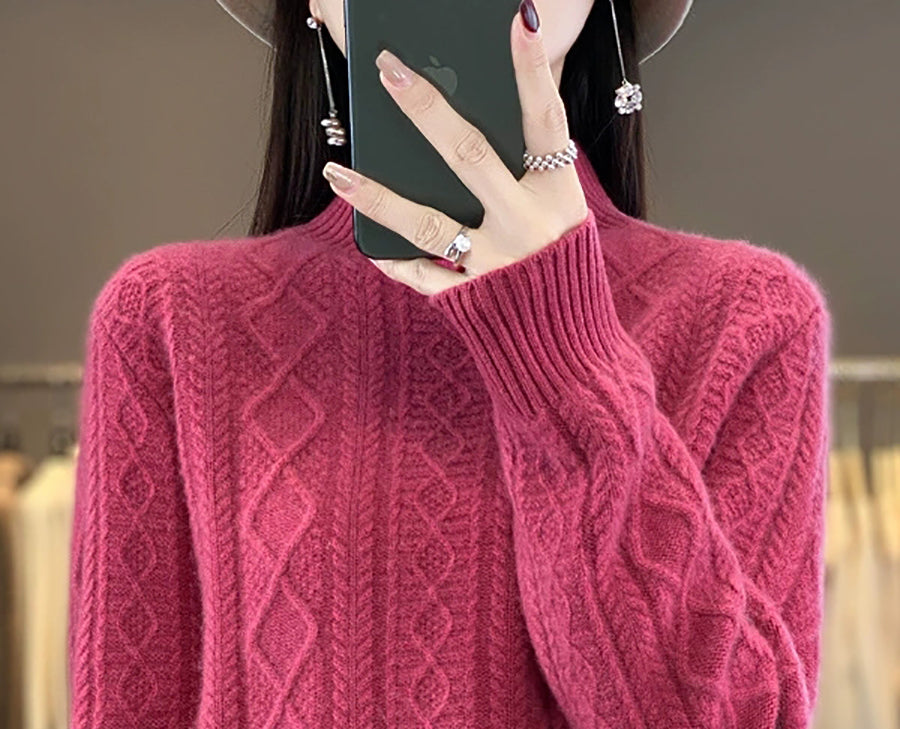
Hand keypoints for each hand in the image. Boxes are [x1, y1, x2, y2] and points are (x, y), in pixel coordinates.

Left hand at [322, 3, 589, 295]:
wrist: (569, 358)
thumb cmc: (560, 276)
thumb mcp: (561, 219)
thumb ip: (525, 178)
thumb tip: (460, 132)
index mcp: (559, 199)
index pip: (546, 121)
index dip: (531, 70)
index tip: (516, 18)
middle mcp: (527, 229)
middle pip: (469, 156)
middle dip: (425, 109)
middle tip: (389, 70)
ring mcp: (495, 267)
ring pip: (426, 222)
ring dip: (376, 194)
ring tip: (337, 172)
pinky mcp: (470, 302)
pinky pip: (420, 274)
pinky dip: (391, 258)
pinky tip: (364, 239)